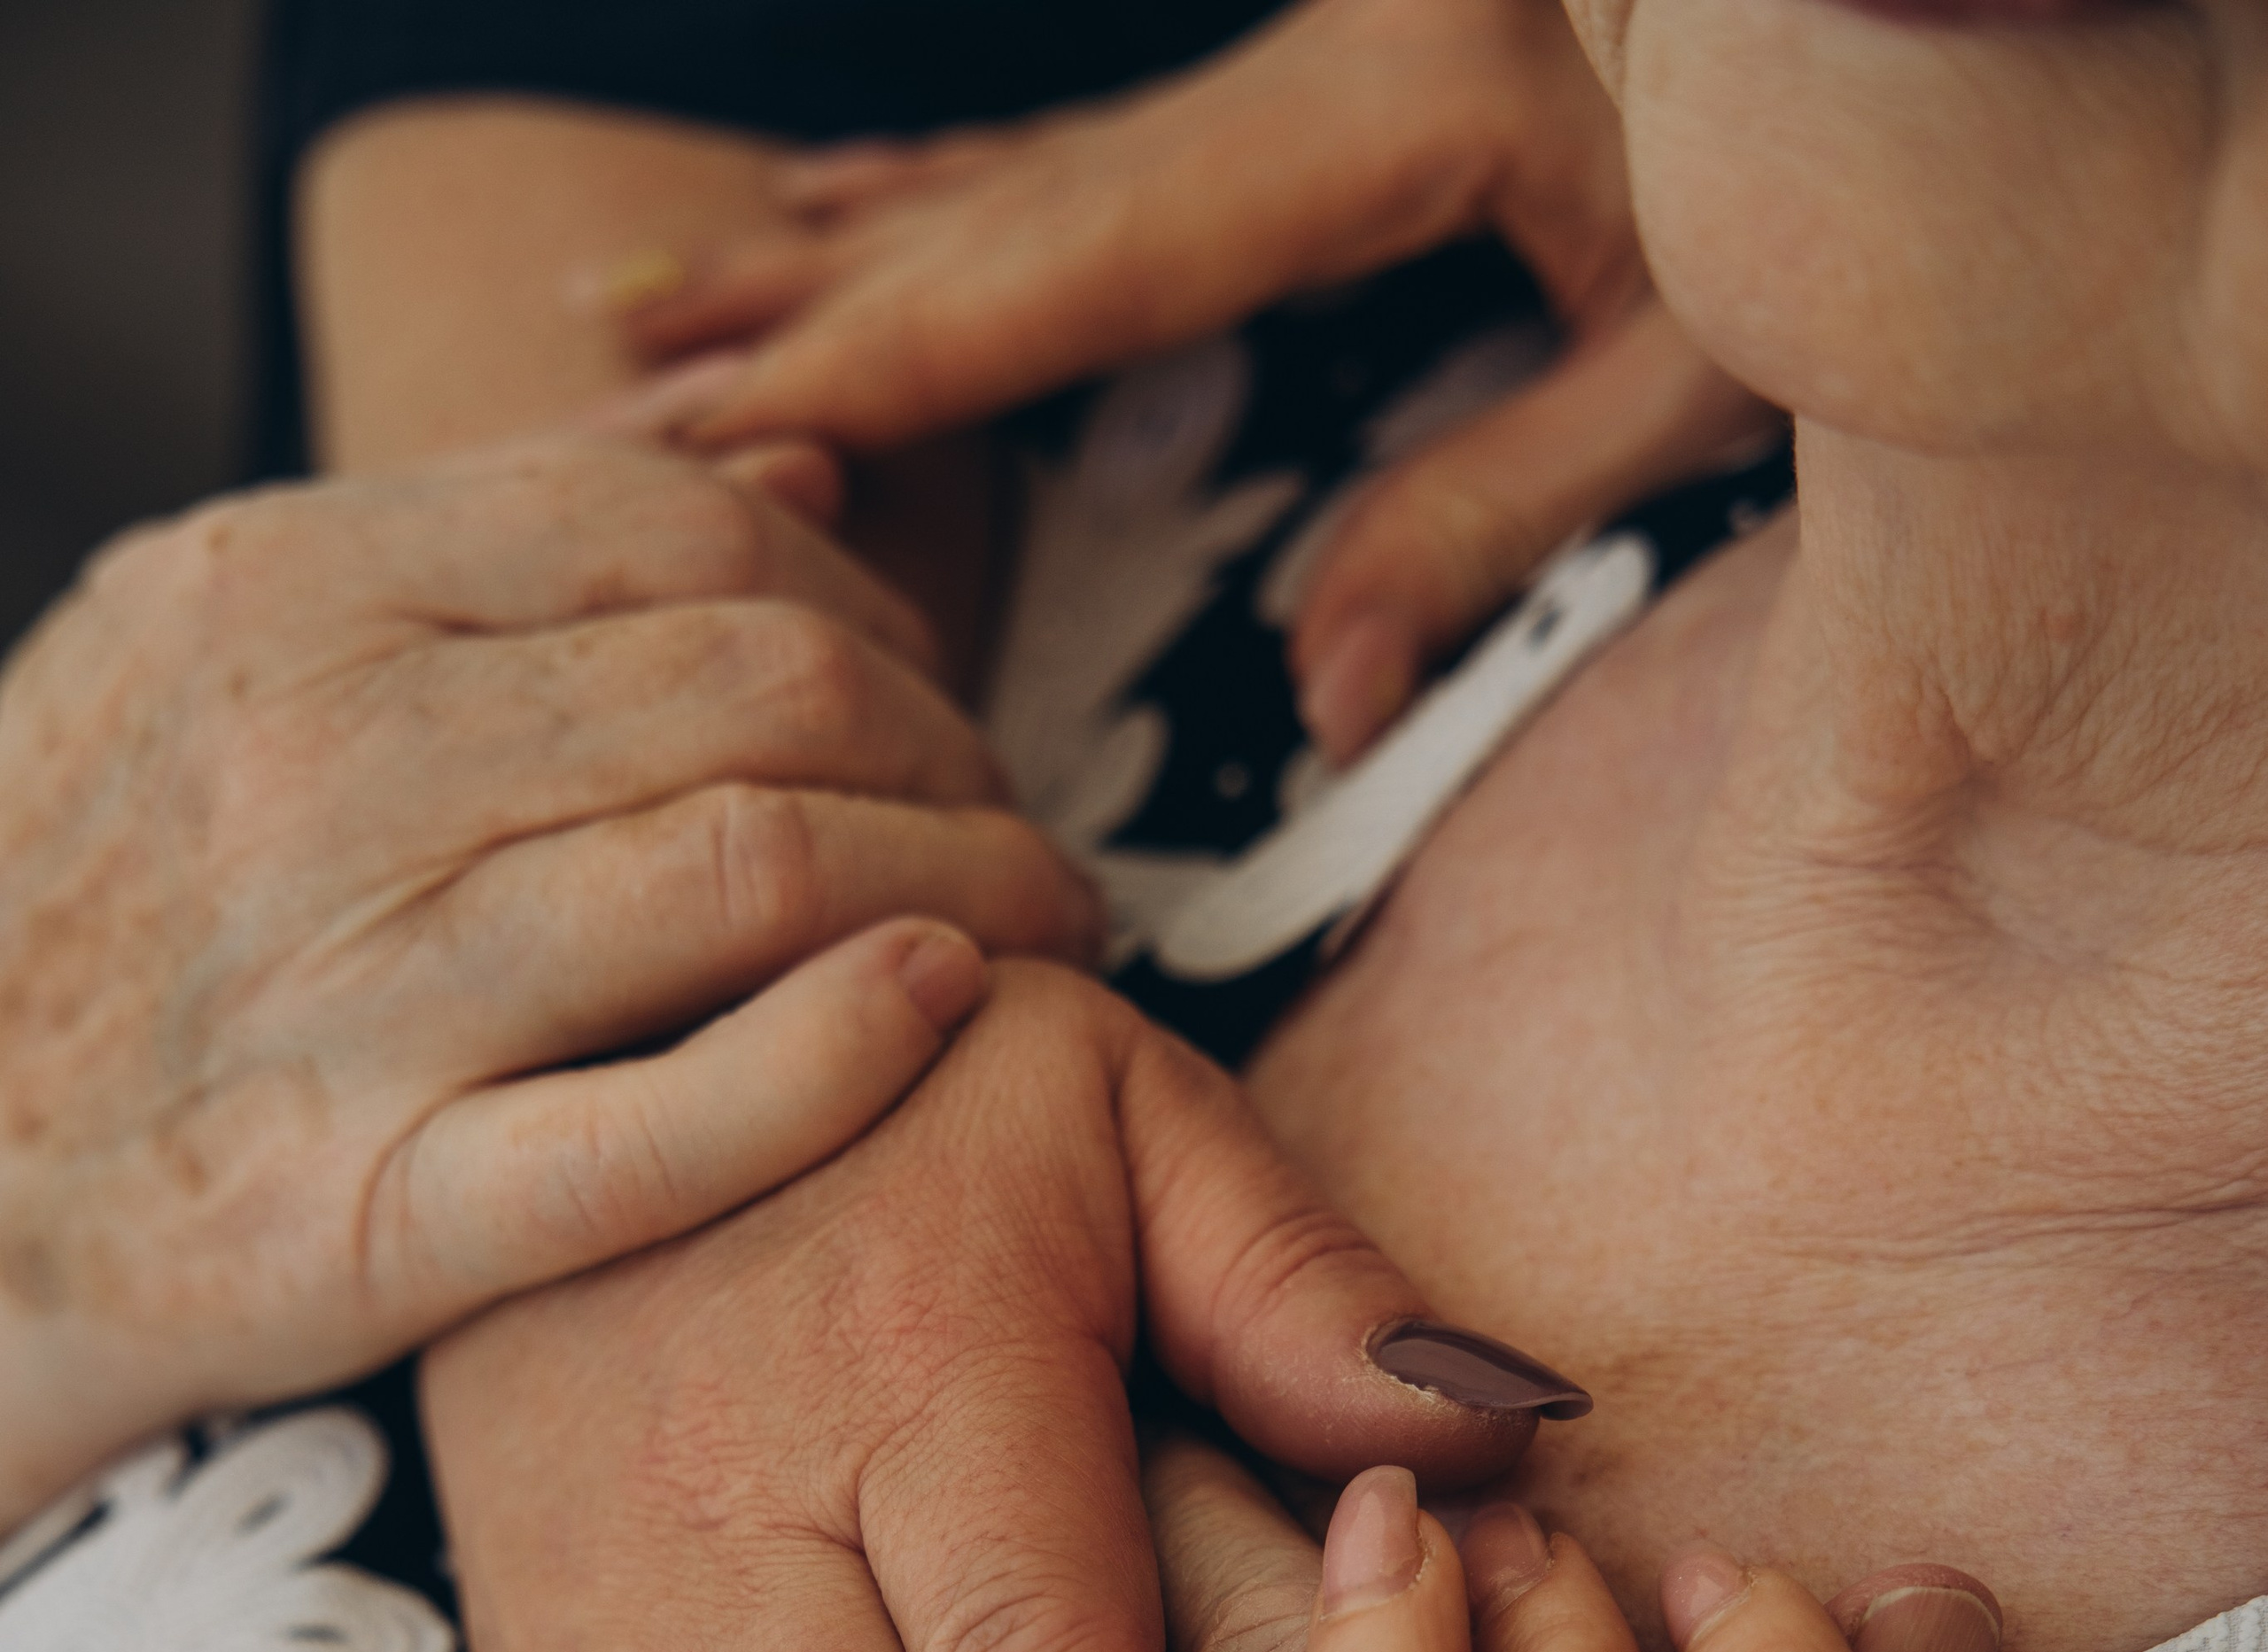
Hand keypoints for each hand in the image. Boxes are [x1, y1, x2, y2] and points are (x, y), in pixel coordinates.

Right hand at [0, 434, 1097, 1526]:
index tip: (939, 703)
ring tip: (1045, 936)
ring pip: (759, 870)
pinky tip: (946, 1013)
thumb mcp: (225, 656)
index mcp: (291, 599)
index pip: (690, 530)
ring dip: (970, 889)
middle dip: (962, 753)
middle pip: (766, 687)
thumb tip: (789, 470)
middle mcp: (325, 766)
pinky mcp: (373, 1213)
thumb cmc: (109, 918)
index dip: (878, 606)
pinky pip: (658, 1132)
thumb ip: (488, 548)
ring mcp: (352, 991)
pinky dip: (837, 1058)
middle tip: (1029, 837)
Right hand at [618, 0, 1771, 756]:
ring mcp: (1299, 52)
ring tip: (650, 311)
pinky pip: (1084, 153)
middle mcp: (1307, 67)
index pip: (1081, 262)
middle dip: (796, 309)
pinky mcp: (1317, 67)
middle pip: (1003, 209)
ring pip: (1014, 169)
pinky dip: (948, 201)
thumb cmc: (1836, 159)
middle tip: (614, 401)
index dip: (894, 350)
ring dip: (826, 247)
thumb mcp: (1696, 367)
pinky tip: (844, 216)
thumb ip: (1499, 514)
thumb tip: (1324, 703)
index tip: (730, 425)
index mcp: (1387, 117)